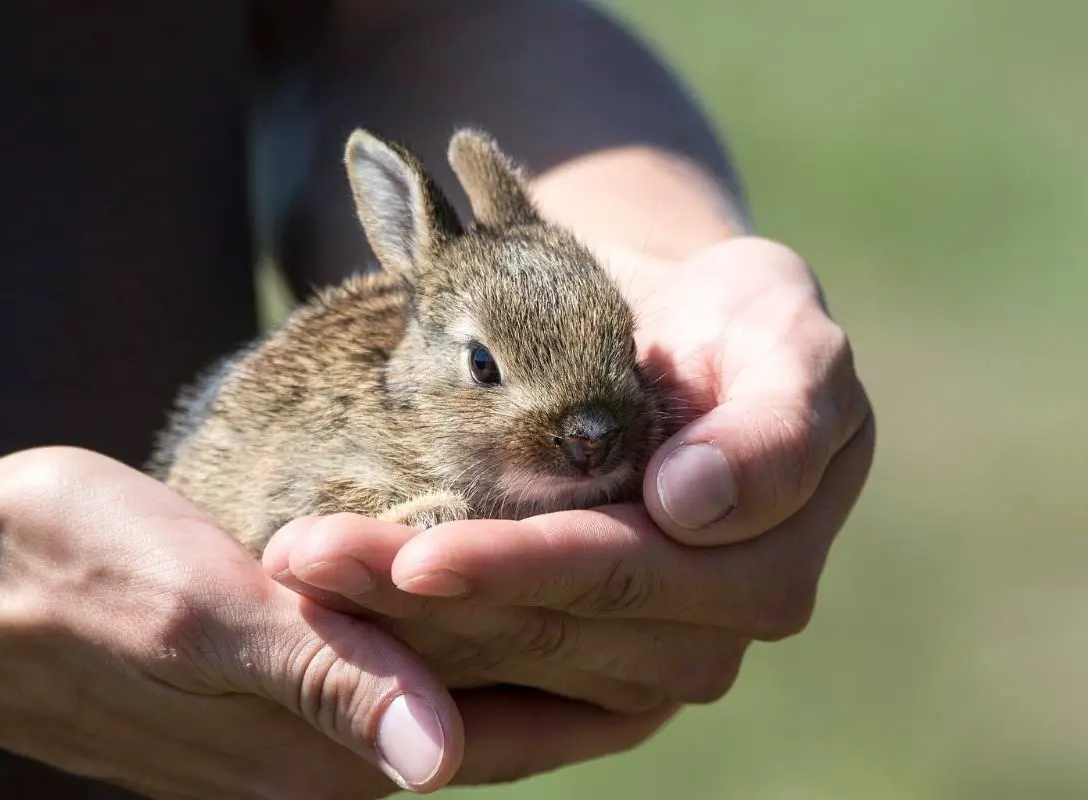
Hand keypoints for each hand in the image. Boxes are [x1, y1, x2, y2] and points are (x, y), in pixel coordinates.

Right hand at [0, 447, 673, 797]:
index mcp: (322, 750)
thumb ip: (325, 683)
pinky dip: (461, 639)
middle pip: (493, 722)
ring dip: (528, 653)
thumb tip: (436, 760)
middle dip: (586, 673)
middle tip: (681, 613)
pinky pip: (398, 675)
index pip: (503, 736)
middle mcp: (324, 759)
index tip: (686, 648)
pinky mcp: (268, 697)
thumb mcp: (201, 617)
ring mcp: (294, 731)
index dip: (599, 692)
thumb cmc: (72, 577)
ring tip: (614, 597)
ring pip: (453, 697)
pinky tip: (487, 598)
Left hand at [264, 236, 873, 713]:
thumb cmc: (743, 332)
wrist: (697, 354)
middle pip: (554, 627)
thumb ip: (773, 425)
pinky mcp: (609, 679)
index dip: (523, 567)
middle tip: (304, 561)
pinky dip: (420, 674)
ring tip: (298, 579)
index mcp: (773, 557)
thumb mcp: (790, 343)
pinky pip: (509, 697)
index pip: (627, 568)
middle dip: (424, 600)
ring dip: (398, 633)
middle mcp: (721, 631)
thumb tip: (689, 504)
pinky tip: (339, 643)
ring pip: (515, 661)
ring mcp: (664, 663)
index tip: (417, 559)